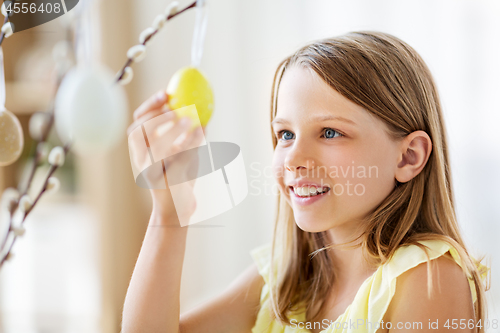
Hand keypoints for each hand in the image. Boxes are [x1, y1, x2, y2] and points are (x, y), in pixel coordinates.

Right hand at [127, 90, 204, 224]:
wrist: (179, 209)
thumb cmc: (182, 180)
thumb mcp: (186, 154)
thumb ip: (190, 137)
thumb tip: (204, 114)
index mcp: (144, 149)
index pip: (138, 122)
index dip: (150, 106)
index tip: (166, 93)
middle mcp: (142, 160)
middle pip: (138, 131)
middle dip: (155, 115)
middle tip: (174, 106)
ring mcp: (150, 172)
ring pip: (154, 146)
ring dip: (170, 129)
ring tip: (189, 119)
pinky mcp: (164, 183)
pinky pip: (175, 159)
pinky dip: (188, 144)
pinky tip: (200, 133)